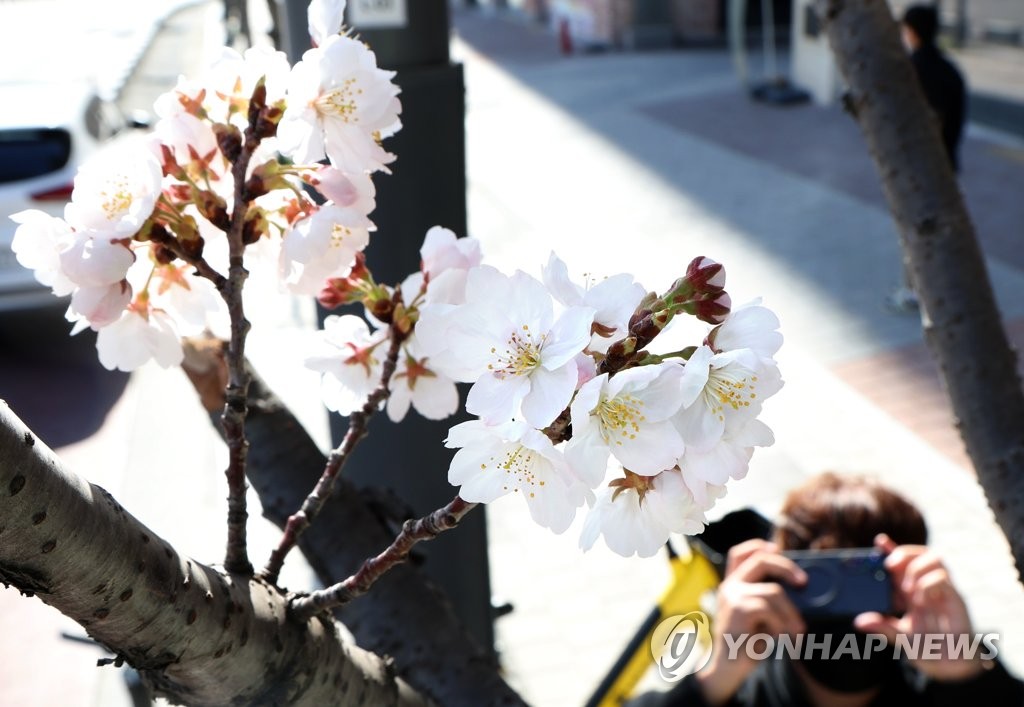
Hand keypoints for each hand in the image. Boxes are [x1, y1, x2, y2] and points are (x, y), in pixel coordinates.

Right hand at [696, 539, 806, 705]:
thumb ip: (769, 599)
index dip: (759, 546)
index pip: (740, 553)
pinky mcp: (737, 610)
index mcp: (733, 585)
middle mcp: (730, 586)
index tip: (777, 548)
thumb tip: (800, 588)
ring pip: (773, 591)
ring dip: (791, 614)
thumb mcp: (760, 616)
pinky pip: (769, 609)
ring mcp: (732, 597)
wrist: (728, 668)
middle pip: (761, 560)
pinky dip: (782, 624)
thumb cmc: (748, 643)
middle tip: (804, 583)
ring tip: (798, 632)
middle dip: (787, 568)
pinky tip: (782, 637)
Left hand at [853, 534, 984, 681]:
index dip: (891, 548)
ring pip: (935, 558)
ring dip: (916, 568)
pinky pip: (943, 578)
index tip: (879, 541)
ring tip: (906, 588)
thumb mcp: (900, 636)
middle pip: (919, 553)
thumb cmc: (927, 646)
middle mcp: (926, 585)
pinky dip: (927, 583)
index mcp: (912, 590)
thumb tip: (859, 621)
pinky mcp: (955, 598)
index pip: (902, 562)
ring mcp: (942, 590)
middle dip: (902, 553)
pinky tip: (921, 600)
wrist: (950, 664)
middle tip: (888, 566)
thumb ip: (882, 626)